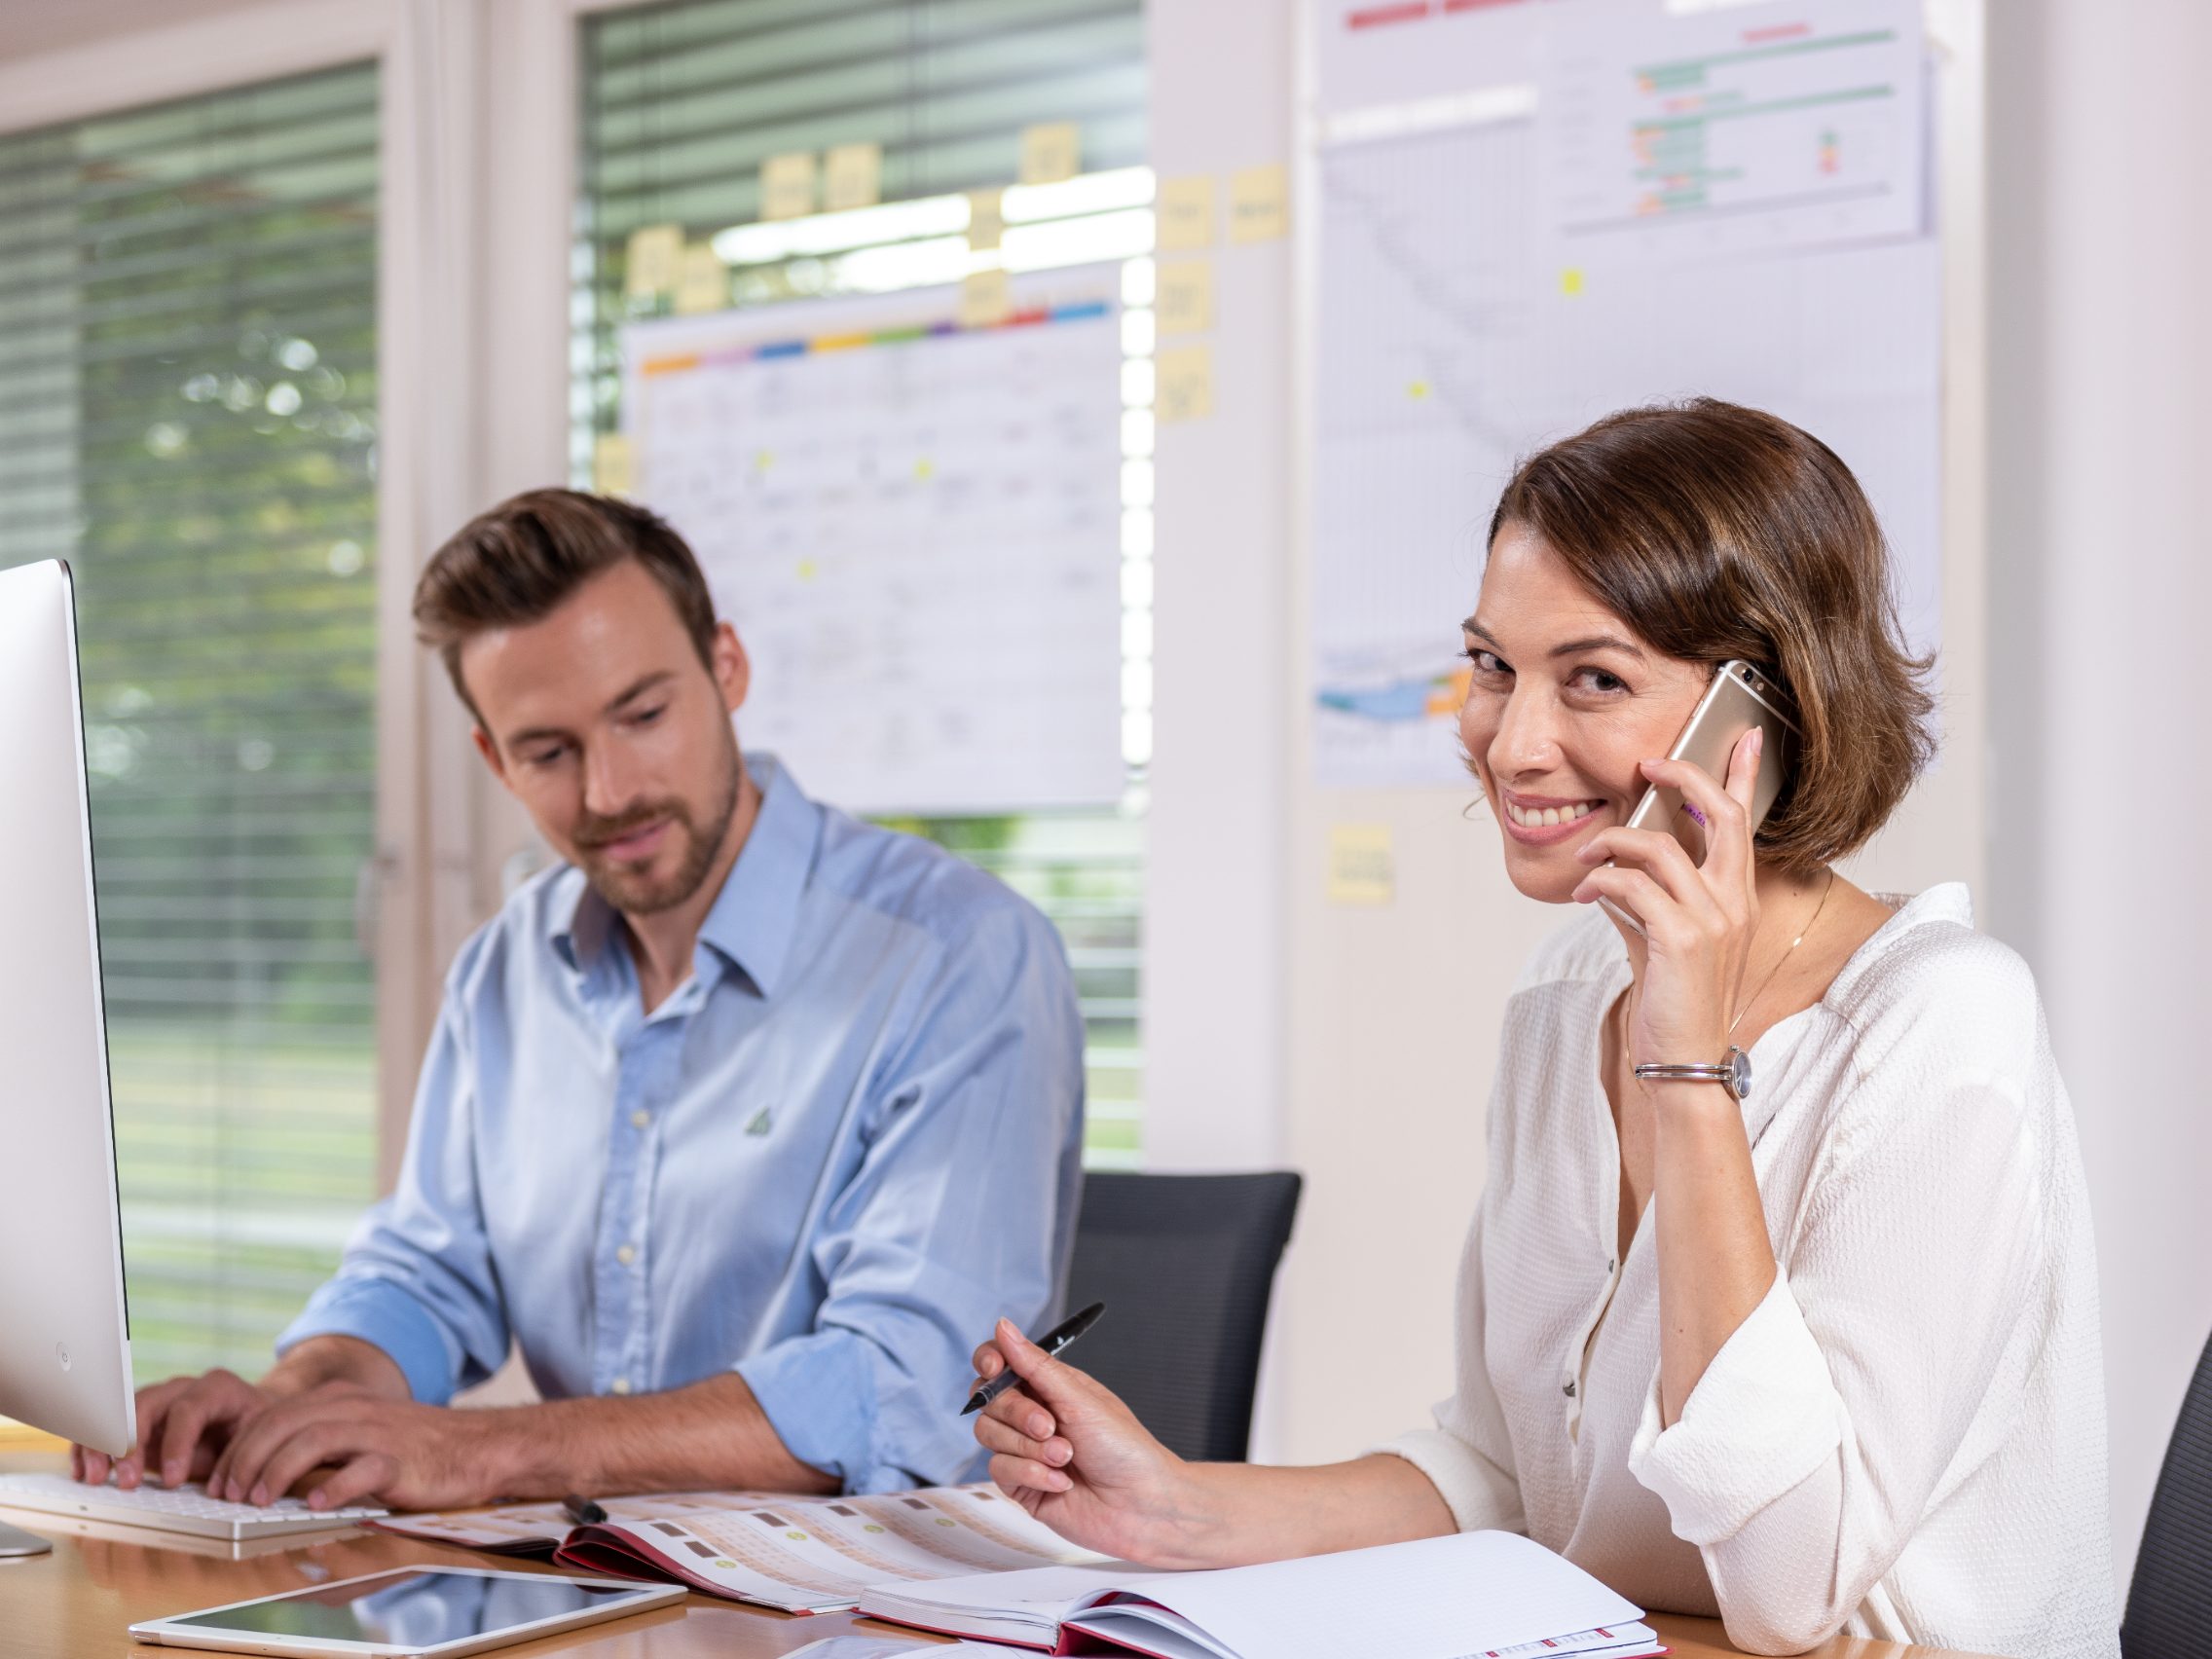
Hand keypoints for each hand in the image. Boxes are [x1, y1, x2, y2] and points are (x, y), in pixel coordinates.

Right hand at [74, 1369, 275, 1491]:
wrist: (248, 1416)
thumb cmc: (255, 1429)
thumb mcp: (260, 1439)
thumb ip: (243, 1459)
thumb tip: (230, 1492)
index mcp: (217, 1389)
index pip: (189, 1409)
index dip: (177, 1444)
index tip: (172, 1480)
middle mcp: (181, 1389)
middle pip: (146, 1404)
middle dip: (131, 1444)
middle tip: (128, 1482)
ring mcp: (156, 1401)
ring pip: (119, 1412)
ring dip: (103, 1445)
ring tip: (96, 1479)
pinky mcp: (137, 1421)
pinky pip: (106, 1426)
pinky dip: (92, 1447)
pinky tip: (84, 1472)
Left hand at [204, 1389, 510, 1512]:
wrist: (478, 1447)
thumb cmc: (415, 1449)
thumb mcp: (361, 1432)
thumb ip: (321, 1440)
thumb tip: (265, 1473)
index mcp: (340, 1400)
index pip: (272, 1415)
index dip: (239, 1449)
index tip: (221, 1483)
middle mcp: (354, 1408)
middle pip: (282, 1424)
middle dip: (246, 1462)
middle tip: (230, 1497)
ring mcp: (377, 1432)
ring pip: (311, 1440)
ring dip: (276, 1472)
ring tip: (260, 1502)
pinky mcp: (401, 1459)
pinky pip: (360, 1470)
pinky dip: (332, 1488)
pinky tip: (316, 1506)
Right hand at [969, 1318, 1205, 1566]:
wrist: (1141, 1504)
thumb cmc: (1123, 1448)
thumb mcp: (1079, 1399)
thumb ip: (1035, 1366)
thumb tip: (1004, 1327)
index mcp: (1049, 1387)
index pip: (1001, 1363)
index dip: (990, 1362)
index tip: (994, 1367)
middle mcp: (1032, 1415)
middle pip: (990, 1400)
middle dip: (1019, 1413)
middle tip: (1050, 1426)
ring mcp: (1024, 1451)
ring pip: (989, 1434)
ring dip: (1030, 1448)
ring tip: (1065, 1456)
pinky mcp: (1021, 1485)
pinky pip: (1000, 1470)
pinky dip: (1032, 1474)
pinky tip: (1061, 1481)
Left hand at [1572, 726, 1763, 1068]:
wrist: (1685, 1058)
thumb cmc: (1674, 998)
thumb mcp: (1665, 937)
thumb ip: (1648, 896)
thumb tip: (1614, 865)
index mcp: (1736, 896)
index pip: (1746, 822)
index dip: (1743, 773)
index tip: (1742, 734)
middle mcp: (1734, 901)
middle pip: (1722, 813)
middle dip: (1684, 775)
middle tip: (1648, 764)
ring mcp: (1713, 919)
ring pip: (1658, 847)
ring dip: (1613, 843)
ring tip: (1588, 858)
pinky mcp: (1682, 939)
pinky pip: (1632, 886)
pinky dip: (1601, 881)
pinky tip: (1586, 893)